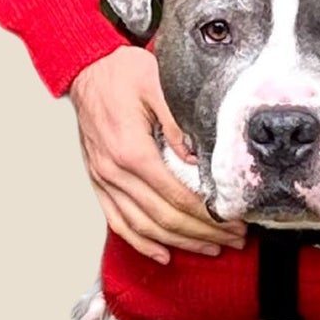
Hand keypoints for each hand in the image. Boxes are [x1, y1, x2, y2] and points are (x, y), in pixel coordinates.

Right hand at [69, 46, 246, 265]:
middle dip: (202, 234)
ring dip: (178, 243)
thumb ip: (176, 122)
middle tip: (232, 239)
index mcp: (132, 150)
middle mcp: (115, 171)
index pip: (177, 197)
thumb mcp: (157, 84)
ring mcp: (104, 179)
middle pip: (164, 218)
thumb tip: (197, 157)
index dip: (208, 216)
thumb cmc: (122, 72)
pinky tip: (161, 253)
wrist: (86, 66)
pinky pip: (117, 220)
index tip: (233, 222)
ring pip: (143, 226)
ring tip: (208, 248)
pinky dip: (140, 242)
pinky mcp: (99, 180)